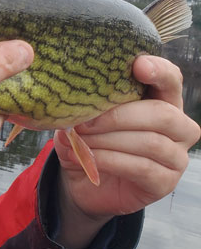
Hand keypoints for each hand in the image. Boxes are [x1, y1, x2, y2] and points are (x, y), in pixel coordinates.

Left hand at [53, 55, 200, 248]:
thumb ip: (85, 104)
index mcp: (161, 101)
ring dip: (110, 140)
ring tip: (81, 140)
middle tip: (84, 122)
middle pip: (162, 114)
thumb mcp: (83, 117)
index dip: (158, 70)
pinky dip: (111, 160)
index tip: (137, 66)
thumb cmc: (88, 140)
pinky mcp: (165, 182)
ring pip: (151, 142)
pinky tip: (90, 158)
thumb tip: (72, 98)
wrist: (83, 182)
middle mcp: (177, 127)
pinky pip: (143, 168)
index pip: (171, 79)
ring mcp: (175, 156)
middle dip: (118, 116)